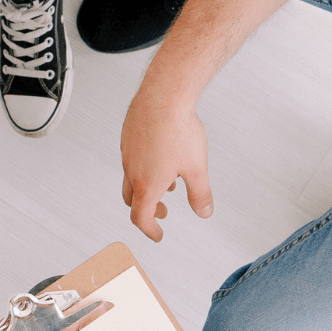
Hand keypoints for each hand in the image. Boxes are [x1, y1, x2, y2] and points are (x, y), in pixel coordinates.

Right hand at [120, 90, 211, 241]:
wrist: (164, 95)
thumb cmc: (179, 129)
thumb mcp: (197, 168)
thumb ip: (200, 195)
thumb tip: (203, 213)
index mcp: (147, 184)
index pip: (141, 218)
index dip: (150, 231)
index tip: (159, 235)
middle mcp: (132, 170)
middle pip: (132, 201)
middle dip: (147, 211)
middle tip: (163, 212)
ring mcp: (127, 153)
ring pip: (131, 178)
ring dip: (147, 188)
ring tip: (169, 183)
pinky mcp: (128, 136)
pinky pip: (132, 160)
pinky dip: (144, 168)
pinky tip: (163, 157)